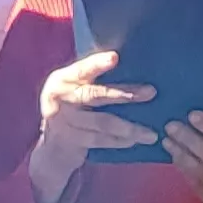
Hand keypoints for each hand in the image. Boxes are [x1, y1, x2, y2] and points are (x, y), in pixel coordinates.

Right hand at [26, 49, 157, 202]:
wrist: (51, 145)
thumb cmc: (73, 110)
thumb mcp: (75, 90)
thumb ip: (93, 81)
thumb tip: (136, 69)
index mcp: (62, 79)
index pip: (81, 69)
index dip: (97, 64)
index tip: (115, 57)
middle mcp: (59, 97)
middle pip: (95, 94)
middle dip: (125, 94)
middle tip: (151, 92)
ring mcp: (62, 120)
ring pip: (102, 122)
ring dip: (129, 127)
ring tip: (151, 133)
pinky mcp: (68, 139)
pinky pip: (99, 140)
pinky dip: (118, 141)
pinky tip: (134, 141)